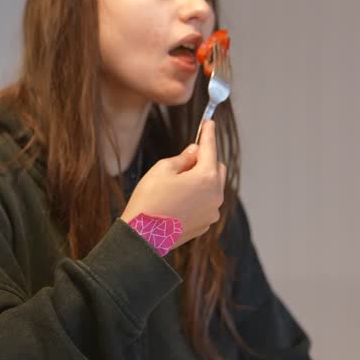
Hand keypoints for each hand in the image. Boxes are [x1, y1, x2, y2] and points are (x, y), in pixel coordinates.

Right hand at [122, 120, 225, 246]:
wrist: (143, 236)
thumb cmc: (149, 200)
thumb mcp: (162, 169)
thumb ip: (183, 158)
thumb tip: (194, 152)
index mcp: (206, 177)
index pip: (210, 148)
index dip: (208, 133)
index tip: (209, 123)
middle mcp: (215, 195)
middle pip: (216, 168)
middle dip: (205, 161)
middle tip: (184, 160)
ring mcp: (212, 212)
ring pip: (213, 187)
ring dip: (202, 181)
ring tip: (177, 185)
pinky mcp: (206, 224)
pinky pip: (207, 204)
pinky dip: (198, 198)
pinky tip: (178, 201)